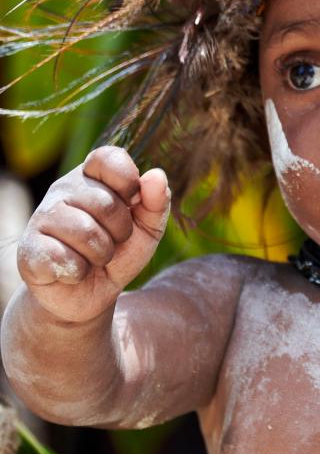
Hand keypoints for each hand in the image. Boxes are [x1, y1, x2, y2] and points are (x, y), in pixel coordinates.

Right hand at [17, 146, 169, 322]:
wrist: (91, 295)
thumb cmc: (119, 254)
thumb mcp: (147, 230)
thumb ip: (156, 203)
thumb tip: (157, 176)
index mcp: (92, 178)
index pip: (108, 158)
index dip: (128, 181)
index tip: (131, 202)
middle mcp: (62, 191)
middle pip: (104, 203)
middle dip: (121, 232)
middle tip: (113, 242)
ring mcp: (42, 217)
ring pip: (85, 232)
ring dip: (101, 255)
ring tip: (94, 258)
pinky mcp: (29, 249)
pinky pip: (64, 258)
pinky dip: (80, 272)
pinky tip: (74, 271)